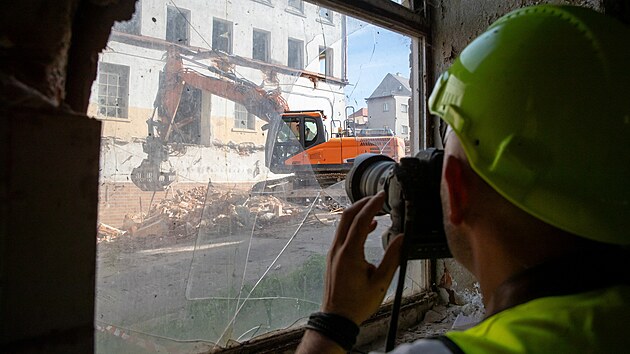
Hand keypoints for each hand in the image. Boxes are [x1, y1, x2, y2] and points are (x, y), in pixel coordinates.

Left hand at [321, 191, 403, 324]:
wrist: (336, 318)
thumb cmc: (358, 303)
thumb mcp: (380, 282)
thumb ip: (392, 258)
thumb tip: (402, 237)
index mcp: (350, 253)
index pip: (362, 220)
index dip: (373, 204)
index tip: (383, 195)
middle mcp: (338, 248)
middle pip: (348, 215)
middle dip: (363, 203)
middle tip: (379, 197)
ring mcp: (333, 252)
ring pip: (343, 223)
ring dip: (358, 213)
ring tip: (377, 209)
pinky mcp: (333, 256)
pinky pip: (343, 233)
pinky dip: (355, 225)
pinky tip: (370, 228)